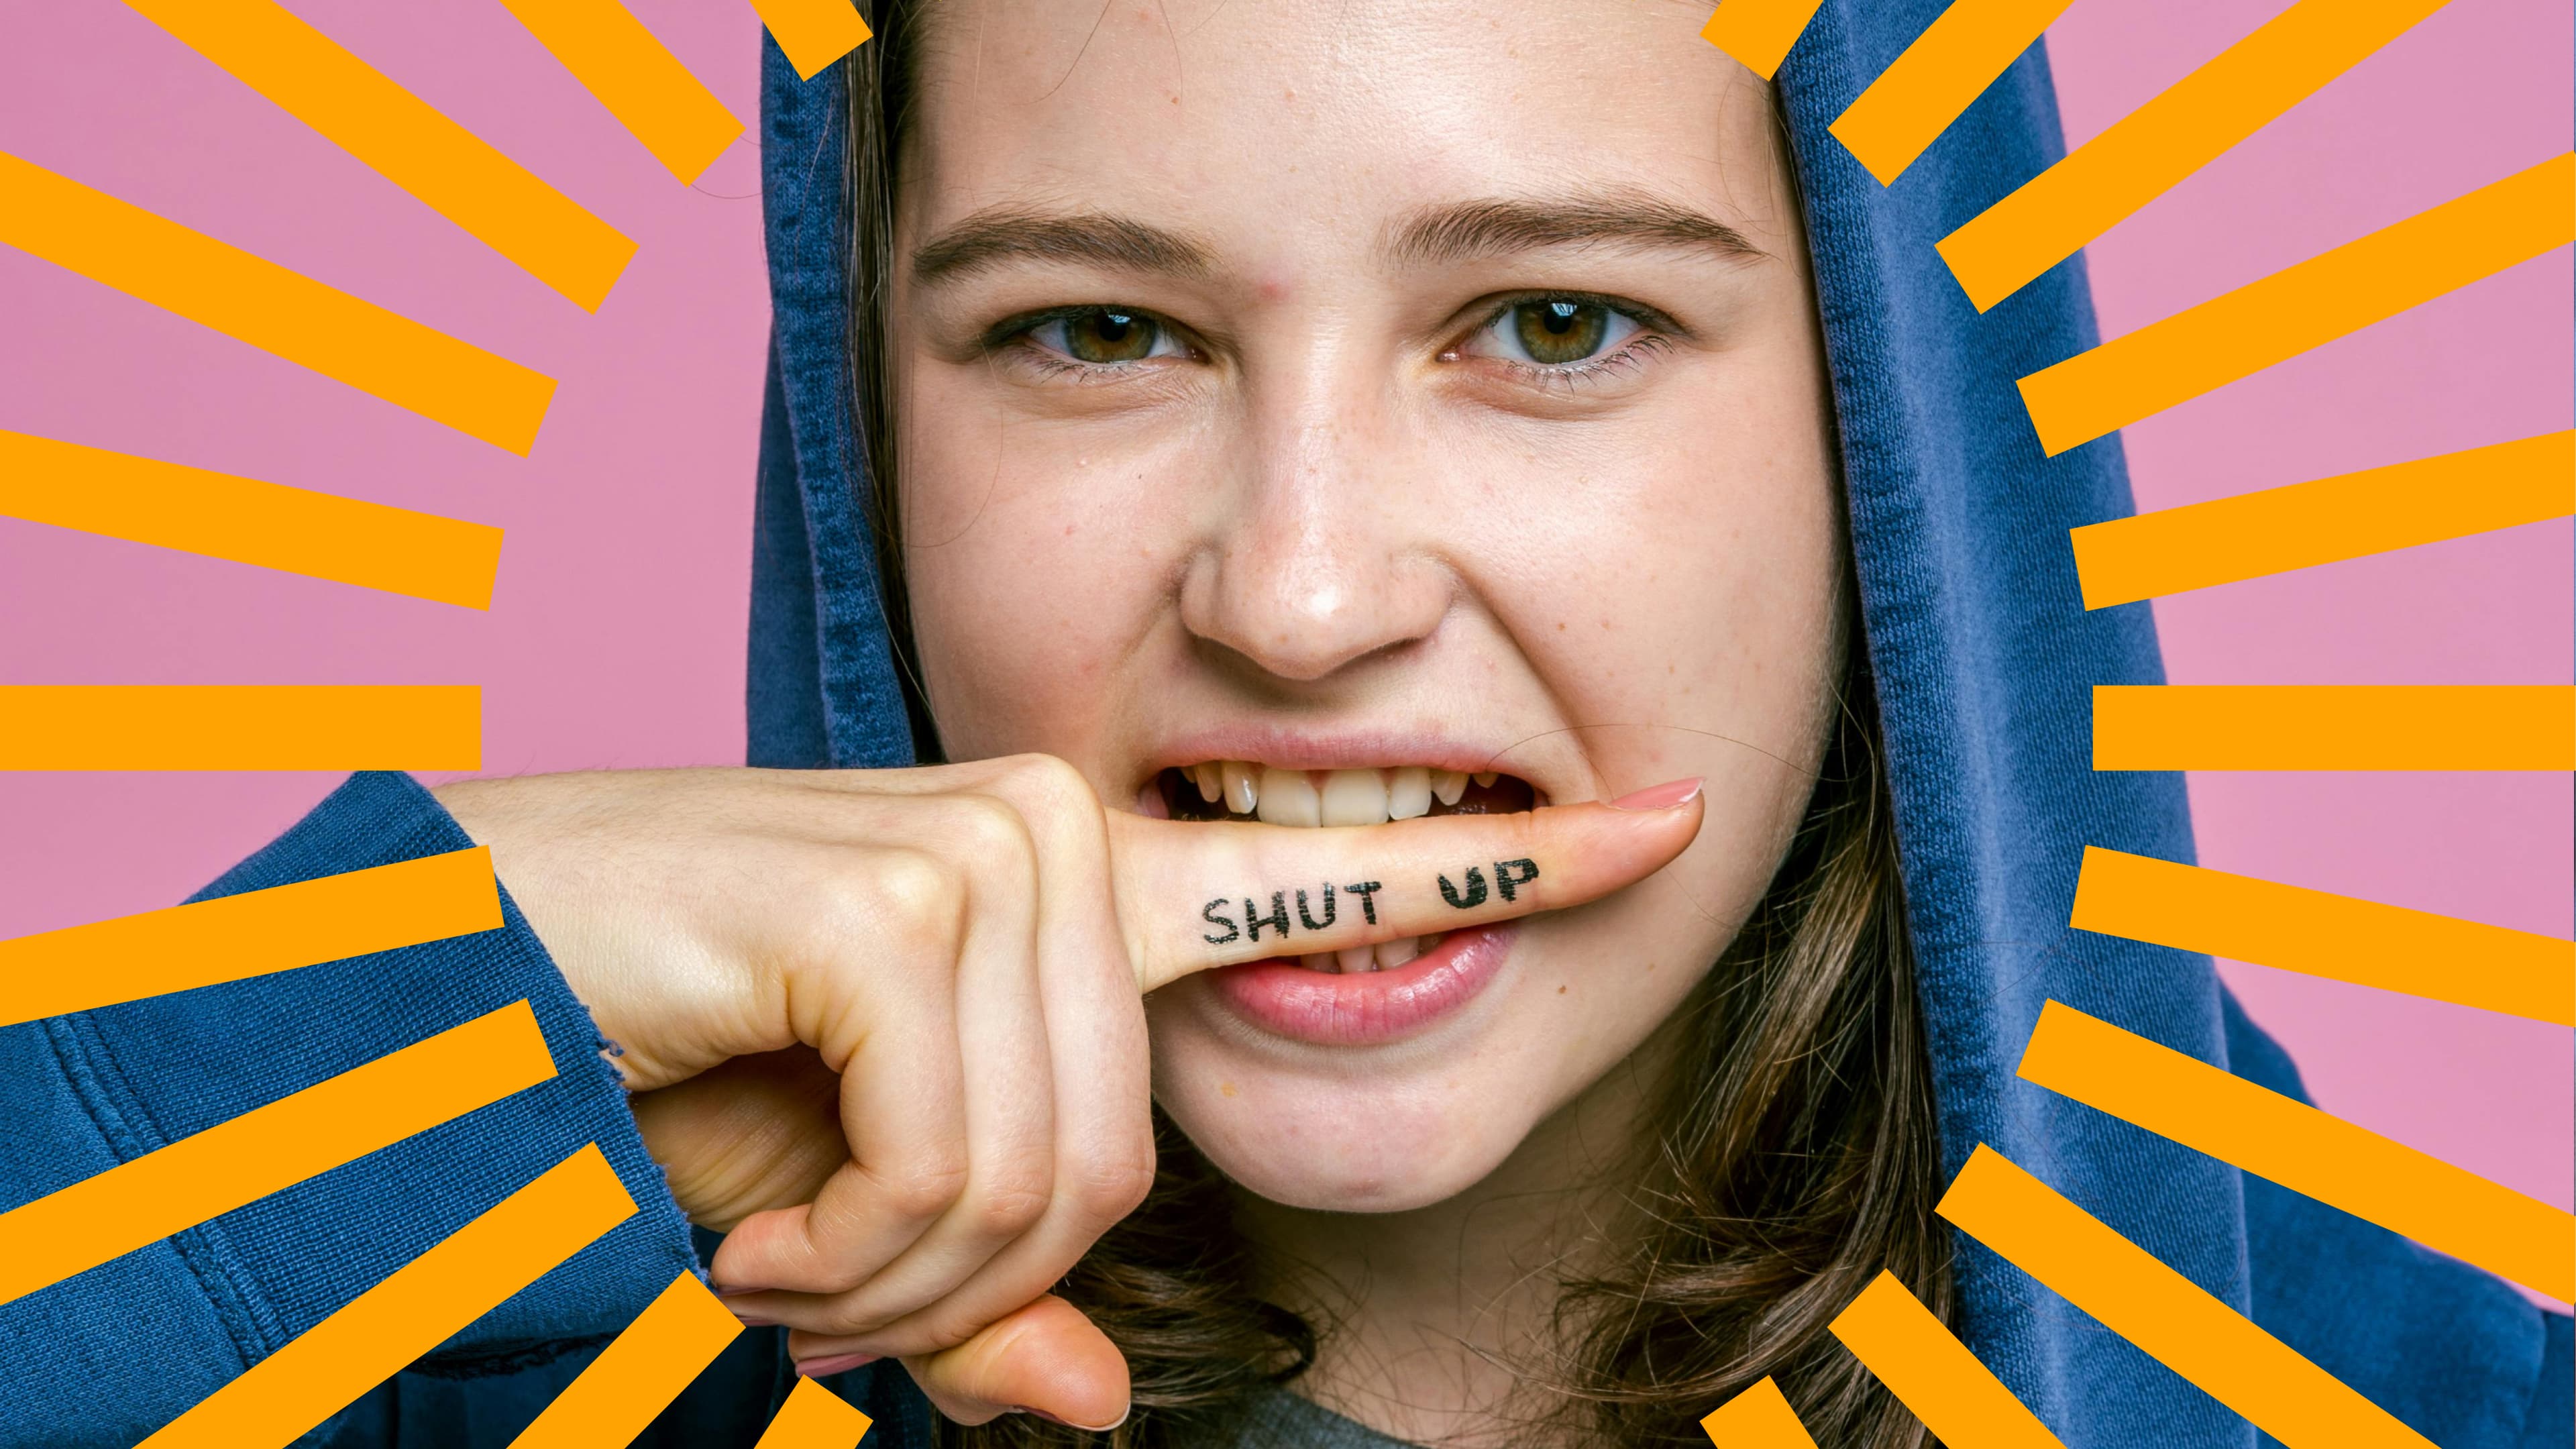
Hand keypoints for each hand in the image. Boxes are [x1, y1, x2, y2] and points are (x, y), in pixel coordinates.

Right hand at [431, 758, 1702, 1429]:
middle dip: (965, 1289)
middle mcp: (1045, 836)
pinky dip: (847, 1256)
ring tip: (774, 1231)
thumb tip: (1091, 1401)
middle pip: (1131, 1169)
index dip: (1515, 863)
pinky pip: (958, 1172)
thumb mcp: (848, 1210)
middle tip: (815, 1265)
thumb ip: (985, 1288)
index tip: (1673, 823)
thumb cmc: (655, 1071)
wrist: (447, 984)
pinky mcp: (897, 903)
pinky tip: (749, 1212)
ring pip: (1054, 1188)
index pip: (1323, 879)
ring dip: (892, 1286)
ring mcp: (980, 851)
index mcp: (1066, 889)